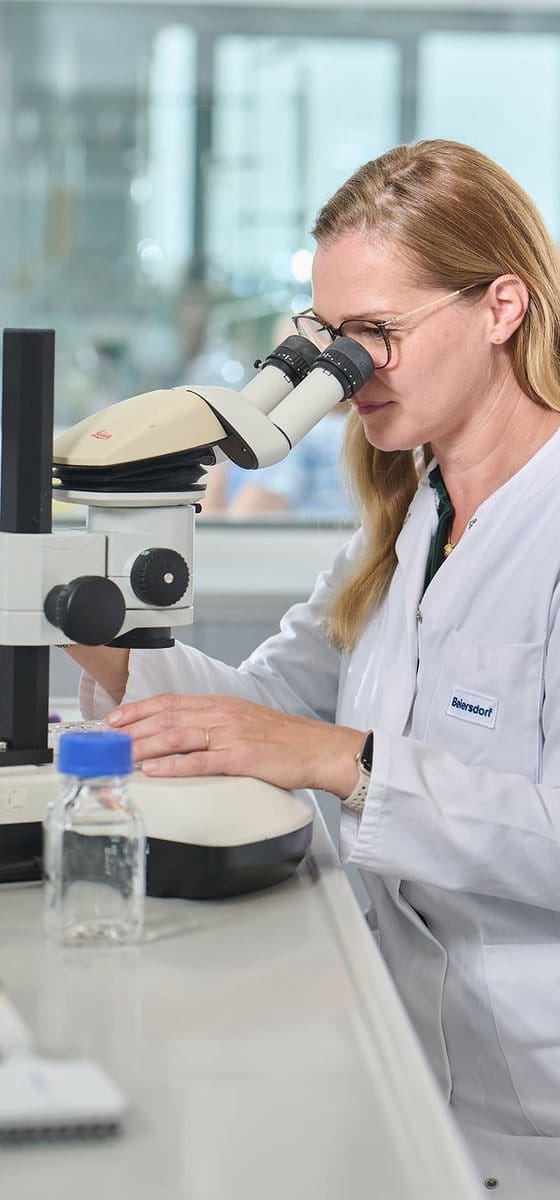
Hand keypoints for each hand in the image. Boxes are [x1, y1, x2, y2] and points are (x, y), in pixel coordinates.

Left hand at [108, 692, 363, 797]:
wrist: (321, 750)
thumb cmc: (286, 741)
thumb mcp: (245, 722)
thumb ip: (214, 725)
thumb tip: (182, 734)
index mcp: (222, 704)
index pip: (170, 702)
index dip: (138, 709)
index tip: (114, 719)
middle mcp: (223, 714)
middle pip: (167, 717)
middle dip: (132, 729)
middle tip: (107, 740)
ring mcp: (232, 735)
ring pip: (177, 736)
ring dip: (144, 746)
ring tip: (121, 755)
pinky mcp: (243, 758)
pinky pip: (201, 761)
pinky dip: (174, 765)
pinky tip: (155, 770)